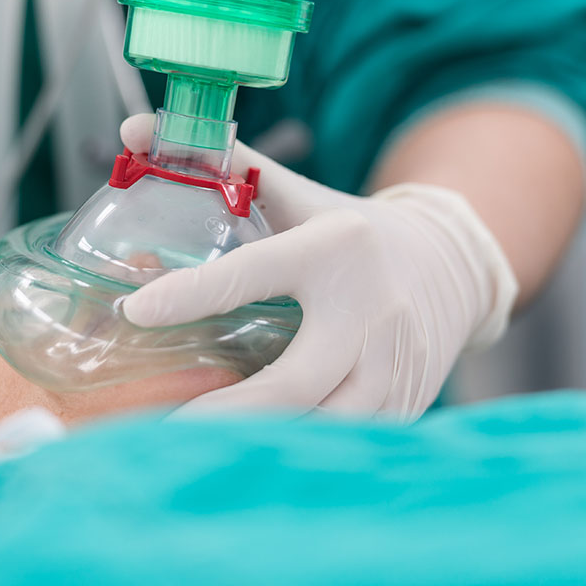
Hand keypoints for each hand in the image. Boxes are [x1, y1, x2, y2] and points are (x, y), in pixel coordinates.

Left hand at [120, 114, 517, 420]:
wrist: (450, 266)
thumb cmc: (353, 232)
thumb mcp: (298, 194)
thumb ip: (225, 164)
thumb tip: (136, 130)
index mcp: (333, 249)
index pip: (253, 272)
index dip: (191, 293)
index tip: (135, 311)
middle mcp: (368, 310)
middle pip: (294, 381)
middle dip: (227, 415)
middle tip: (164, 431)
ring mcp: (393, 364)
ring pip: (324, 426)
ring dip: (262, 445)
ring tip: (202, 454)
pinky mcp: (407, 401)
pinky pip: (349, 440)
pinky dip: (302, 451)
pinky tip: (258, 456)